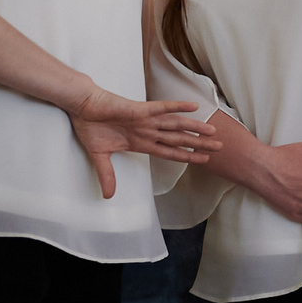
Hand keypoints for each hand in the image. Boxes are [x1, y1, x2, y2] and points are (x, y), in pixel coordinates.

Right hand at [67, 85, 222, 200]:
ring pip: (175, 125)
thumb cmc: (91, 126)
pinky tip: (194, 106)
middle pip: (178, 140)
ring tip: (213, 131)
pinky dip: (177, 107)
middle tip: (220, 147)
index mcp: (141, 142)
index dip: (187, 157)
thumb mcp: (100, 155)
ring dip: (194, 128)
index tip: (204, 160)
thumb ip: (107, 175)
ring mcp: (146, 120)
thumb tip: (107, 195)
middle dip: (198, 144)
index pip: (169, 152)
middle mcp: (148, 131)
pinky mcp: (140, 109)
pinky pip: (162, 108)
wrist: (82, 107)